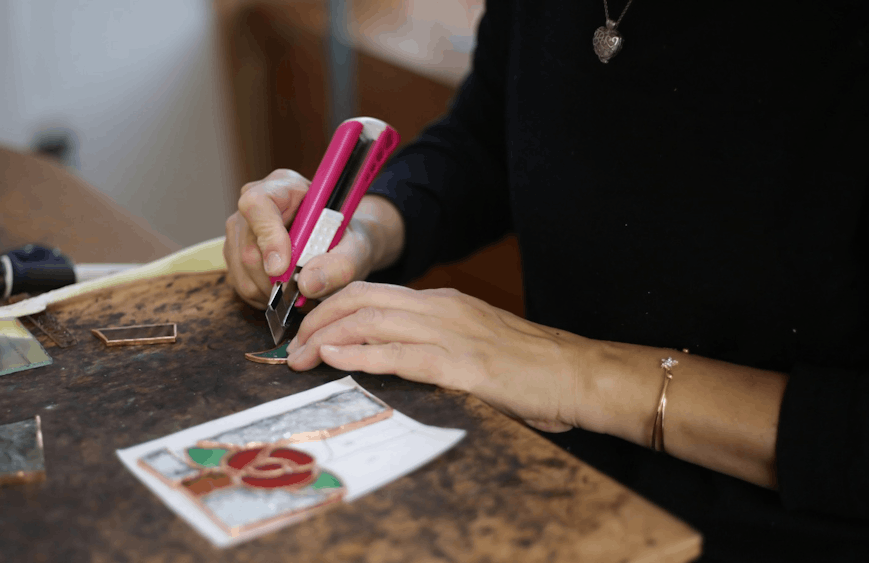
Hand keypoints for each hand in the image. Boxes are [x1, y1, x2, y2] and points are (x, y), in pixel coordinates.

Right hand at [223, 169, 393, 308]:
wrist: (340, 245)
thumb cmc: (346, 239)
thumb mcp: (356, 249)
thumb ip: (340, 265)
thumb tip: (307, 284)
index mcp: (285, 187)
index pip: (259, 203)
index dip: (267, 237)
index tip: (282, 267)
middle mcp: (255, 204)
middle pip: (249, 246)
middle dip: (276, 277)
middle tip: (302, 291)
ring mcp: (240, 228)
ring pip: (242, 268)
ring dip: (270, 290)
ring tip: (297, 291)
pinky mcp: (234, 251)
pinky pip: (240, 282)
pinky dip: (263, 295)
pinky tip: (285, 291)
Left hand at [286, 282, 596, 432]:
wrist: (578, 374)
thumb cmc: (527, 366)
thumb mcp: (471, 343)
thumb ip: (432, 343)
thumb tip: (389, 358)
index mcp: (441, 303)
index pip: (370, 294)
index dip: (330, 308)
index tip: (305, 330)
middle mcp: (440, 309)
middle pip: (361, 301)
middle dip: (318, 321)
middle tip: (291, 348)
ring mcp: (451, 334)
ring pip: (372, 322)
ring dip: (327, 339)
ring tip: (300, 357)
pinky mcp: (462, 366)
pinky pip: (401, 354)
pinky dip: (362, 354)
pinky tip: (336, 357)